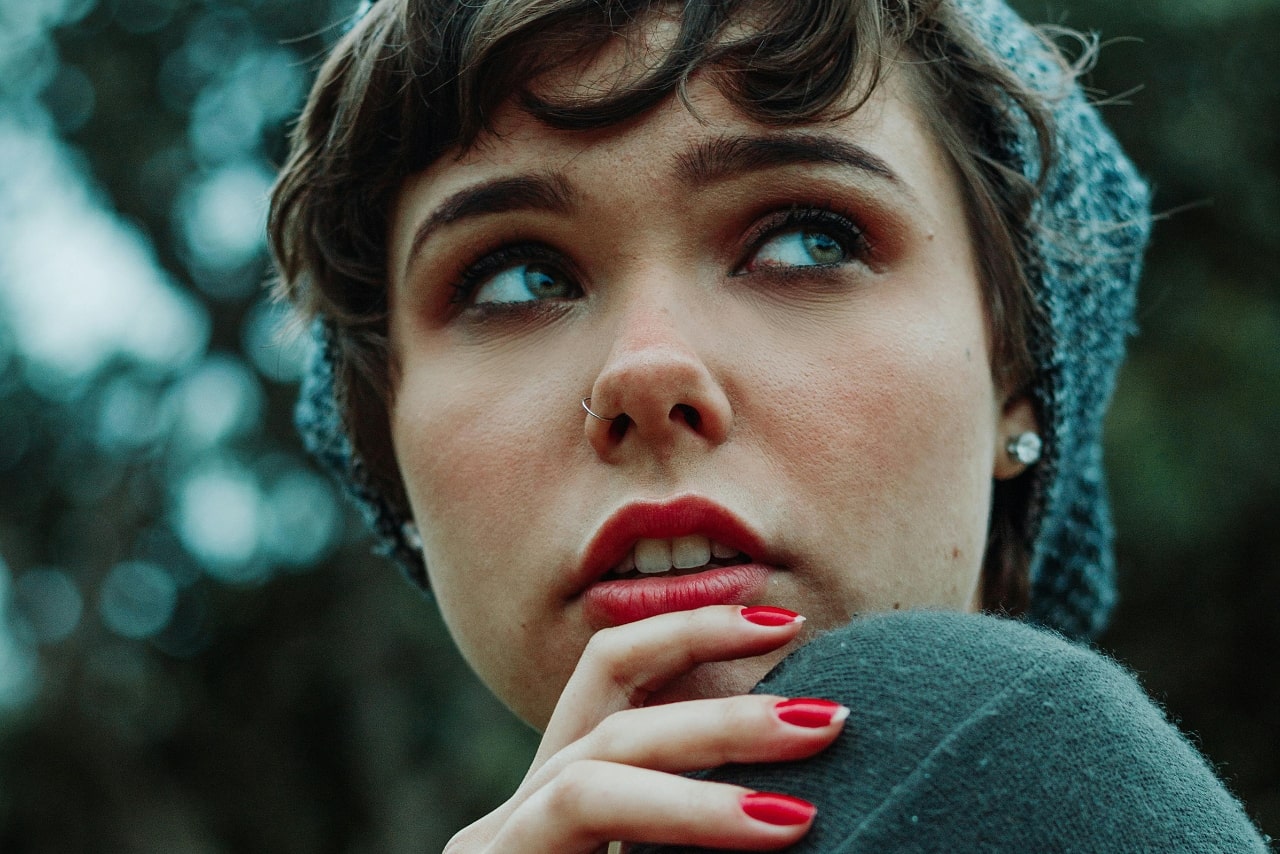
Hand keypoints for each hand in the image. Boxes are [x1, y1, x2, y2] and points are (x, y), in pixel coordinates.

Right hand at [445, 605, 847, 852]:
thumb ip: (710, 824)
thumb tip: (810, 794)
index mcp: (566, 794)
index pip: (615, 674)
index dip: (693, 632)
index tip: (788, 622)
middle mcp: (521, 812)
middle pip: (617, 719)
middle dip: (726, 711)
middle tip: (832, 717)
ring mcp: (496, 851)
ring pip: (593, 776)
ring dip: (701, 784)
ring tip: (800, 814)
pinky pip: (575, 828)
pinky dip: (674, 827)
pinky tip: (759, 833)